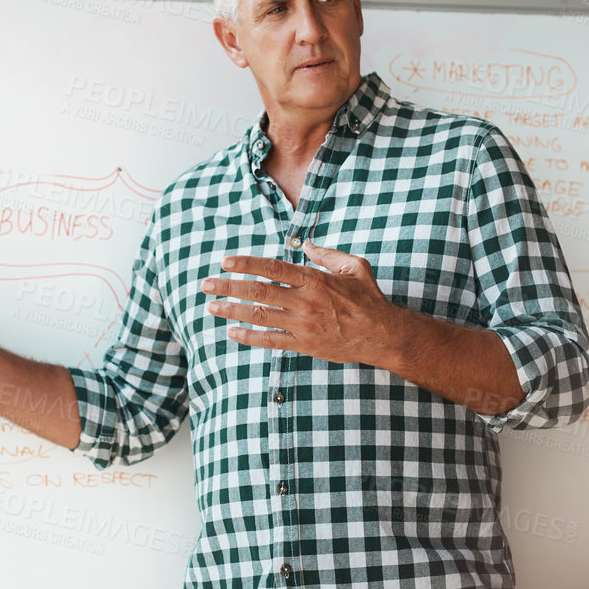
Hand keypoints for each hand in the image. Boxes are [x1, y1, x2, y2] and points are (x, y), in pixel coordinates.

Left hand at [201, 243, 402, 364]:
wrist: (381, 334)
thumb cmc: (369, 298)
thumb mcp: (354, 266)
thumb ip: (327, 254)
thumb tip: (306, 244)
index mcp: (314, 279)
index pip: (273, 268)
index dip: (246, 264)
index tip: (226, 262)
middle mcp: (305, 301)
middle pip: (258, 291)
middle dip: (229, 286)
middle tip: (206, 284)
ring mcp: (303, 325)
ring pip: (260, 316)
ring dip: (232, 311)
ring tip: (211, 307)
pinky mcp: (304, 345)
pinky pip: (271, 341)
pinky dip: (249, 337)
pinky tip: (232, 333)